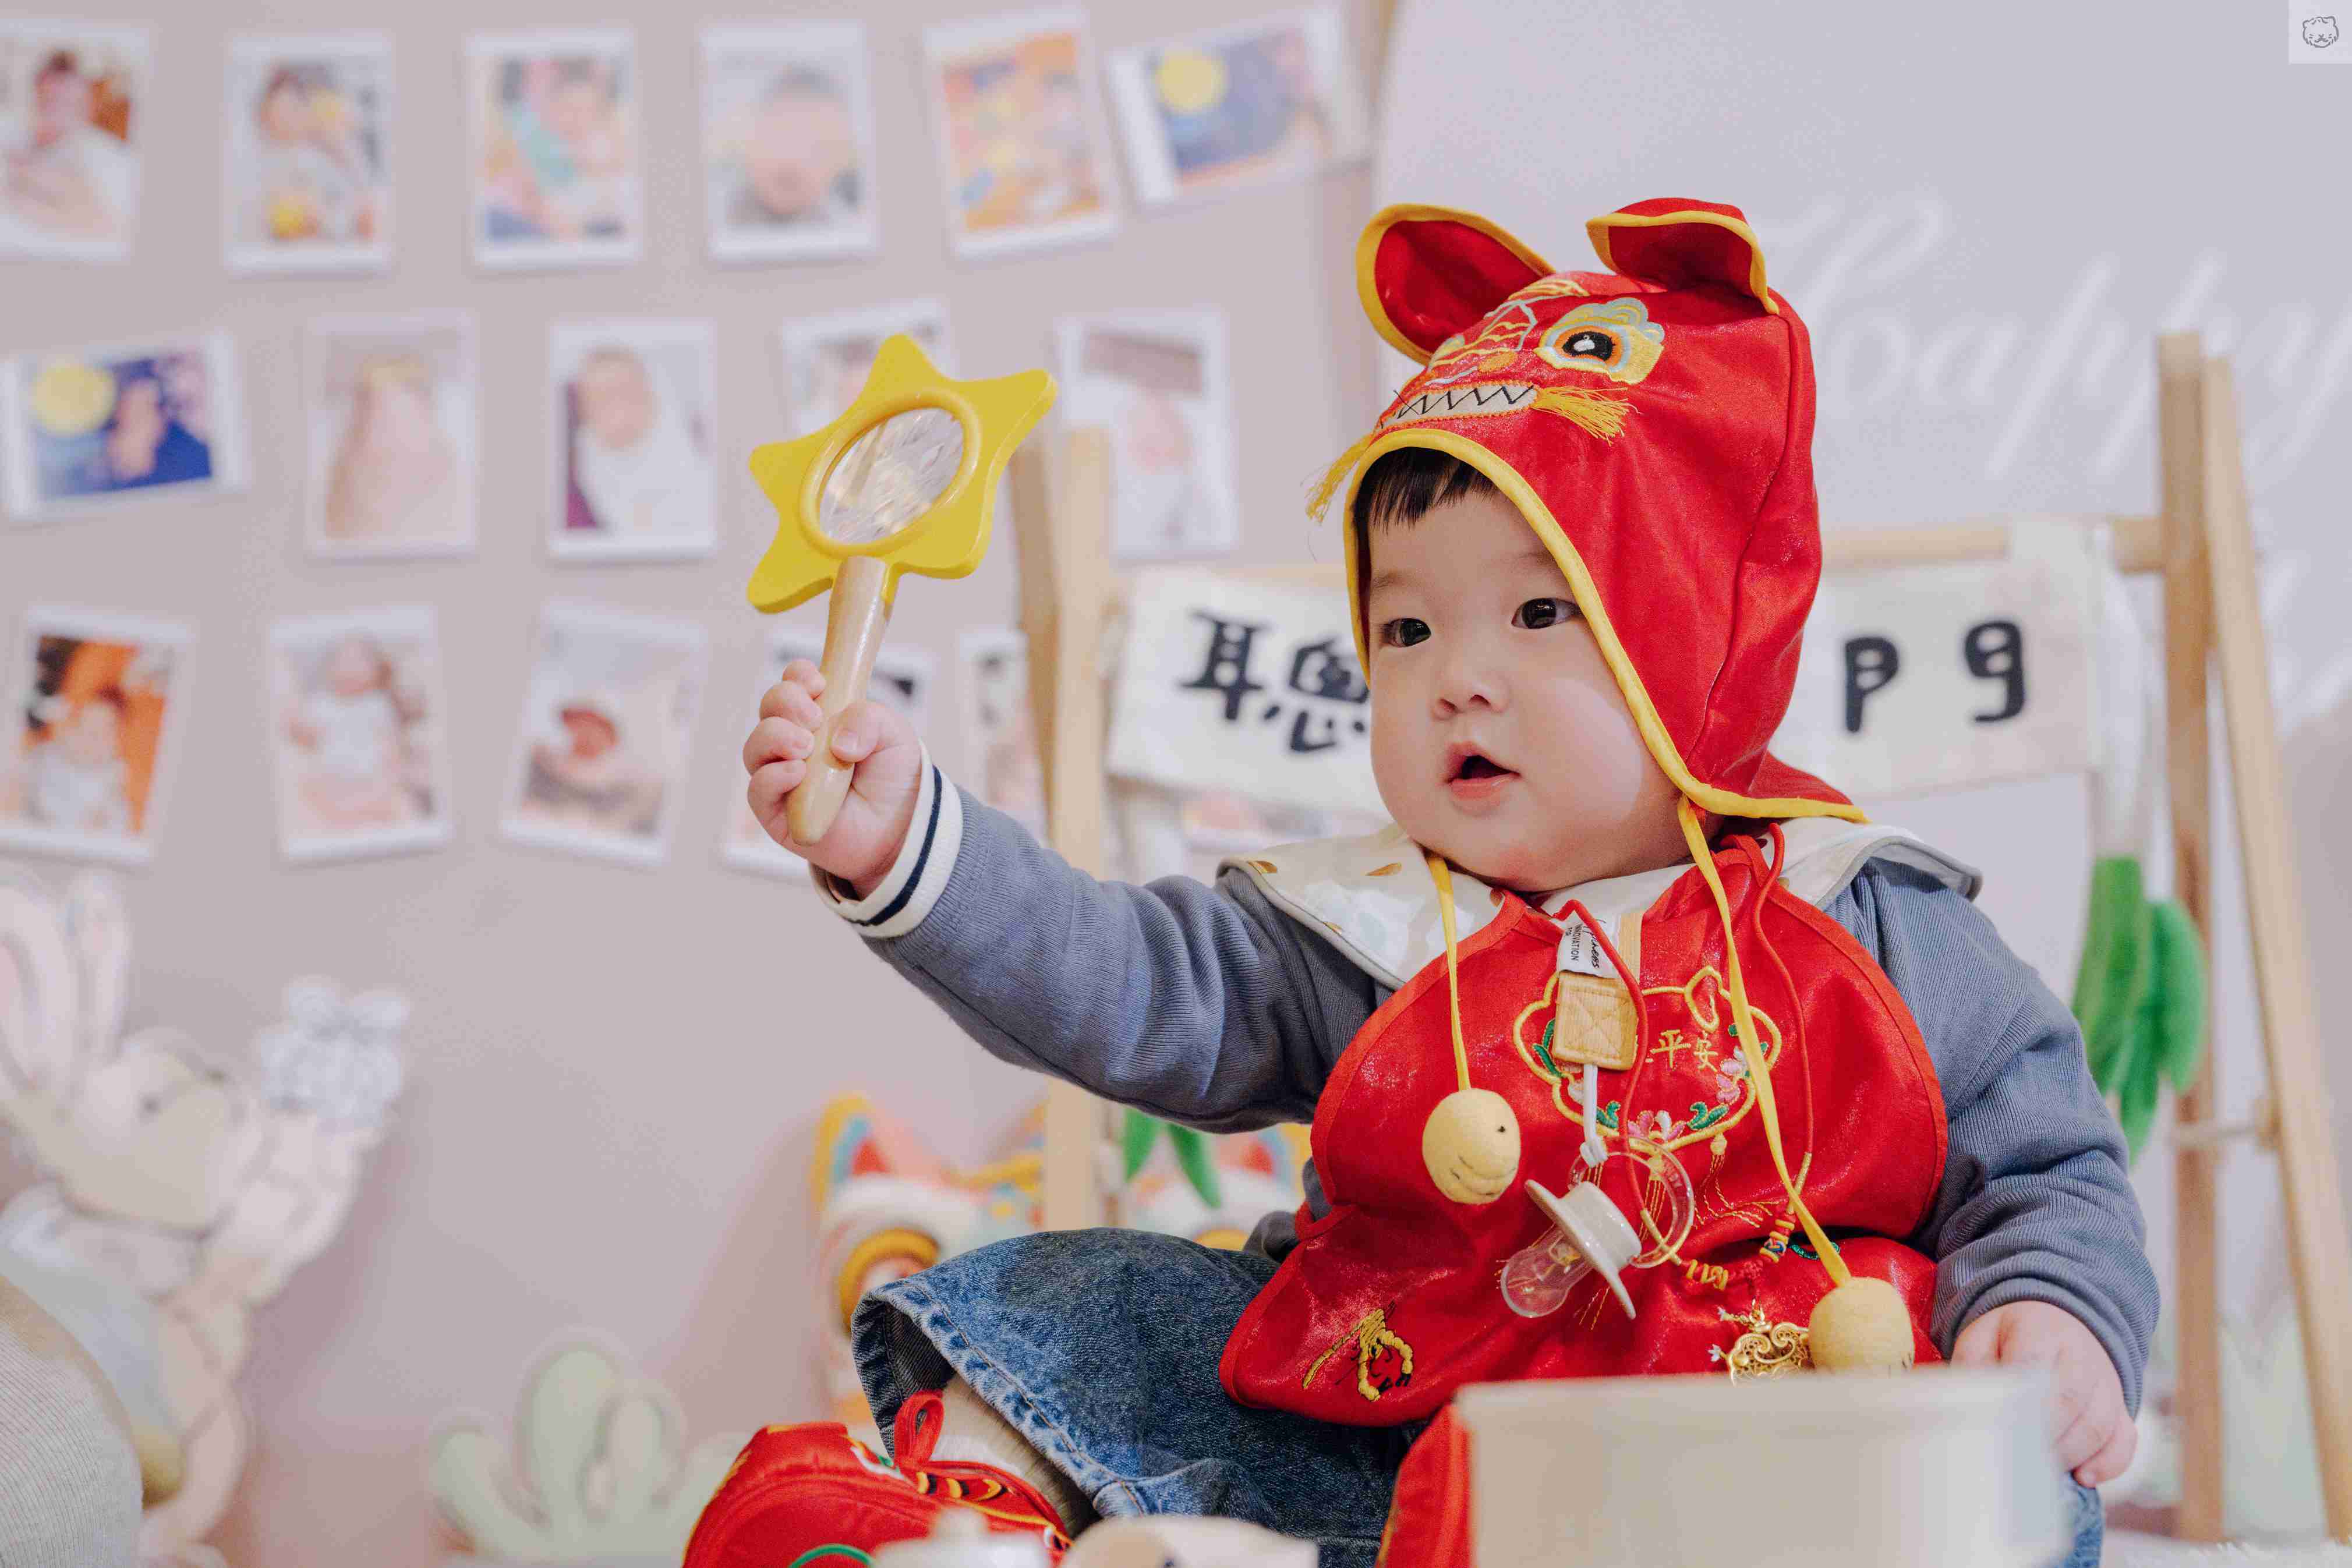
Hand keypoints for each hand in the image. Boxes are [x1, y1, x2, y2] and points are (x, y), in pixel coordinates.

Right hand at [743, 659, 923, 894]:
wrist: (900, 829)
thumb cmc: (892, 779)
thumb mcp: (894, 737)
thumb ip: (870, 720)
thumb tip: (837, 741)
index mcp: (820, 714)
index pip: (794, 683)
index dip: (798, 676)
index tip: (819, 683)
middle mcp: (794, 740)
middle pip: (769, 707)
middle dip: (786, 702)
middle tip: (815, 718)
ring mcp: (781, 774)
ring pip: (755, 746)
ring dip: (776, 737)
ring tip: (806, 747)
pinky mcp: (776, 812)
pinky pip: (758, 789)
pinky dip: (774, 777)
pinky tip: (798, 773)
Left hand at [1952, 1300, 2134, 1485]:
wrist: (2057, 1321)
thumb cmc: (2011, 1337)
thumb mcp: (1981, 1337)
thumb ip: (1973, 1366)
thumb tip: (1969, 1408)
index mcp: (2042, 1331)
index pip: (2036, 1366)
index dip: (2022, 1403)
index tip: (2006, 1430)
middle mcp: (2083, 1356)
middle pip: (2072, 1402)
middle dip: (2045, 1436)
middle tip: (2018, 1458)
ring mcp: (2107, 1385)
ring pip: (2100, 1426)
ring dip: (2071, 1455)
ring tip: (2040, 1472)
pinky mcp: (2120, 1410)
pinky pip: (2124, 1442)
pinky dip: (2107, 1464)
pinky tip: (2082, 1478)